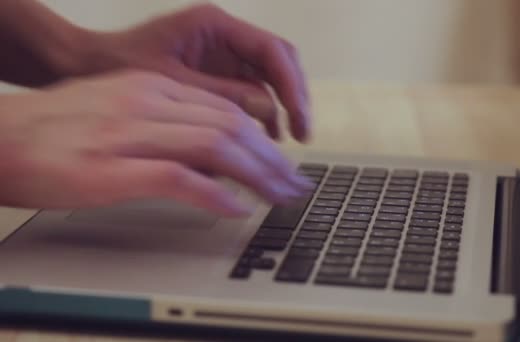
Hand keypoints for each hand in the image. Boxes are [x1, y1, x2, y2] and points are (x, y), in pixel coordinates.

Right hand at [0, 71, 310, 214]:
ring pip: (215, 147)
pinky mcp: (110, 168)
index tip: (282, 163)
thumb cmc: (53, 130)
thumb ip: (164, 123)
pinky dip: (215, 193)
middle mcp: (146, 102)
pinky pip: (178, 177)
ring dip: (257, 175)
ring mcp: (128, 133)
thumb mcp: (119, 110)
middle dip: (271, 159)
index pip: (225, 109)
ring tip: (280, 198)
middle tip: (294, 185)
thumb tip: (209, 152)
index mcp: (150, 88)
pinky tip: (236, 207)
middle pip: (230, 126)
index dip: (262, 139)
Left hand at [77, 4, 310, 141]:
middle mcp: (225, 39)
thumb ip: (222, 97)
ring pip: (269, 81)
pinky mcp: (217, 76)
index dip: (292, 86)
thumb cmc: (119, 65)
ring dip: (280, 109)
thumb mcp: (172, 85)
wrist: (85, 67)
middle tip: (301, 133)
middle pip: (278, 64)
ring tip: (285, 141)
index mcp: (216, 26)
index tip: (298, 117)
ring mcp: (222, 58)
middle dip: (293, 98)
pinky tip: (264, 137)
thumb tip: (268, 113)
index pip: (272, 51)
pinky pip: (251, 94)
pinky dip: (261, 115)